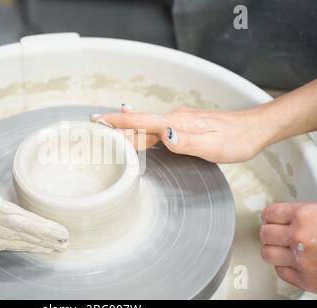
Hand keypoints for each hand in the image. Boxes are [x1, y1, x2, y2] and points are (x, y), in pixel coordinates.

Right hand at [91, 104, 272, 162]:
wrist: (255, 128)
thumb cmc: (237, 139)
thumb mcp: (214, 146)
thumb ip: (186, 141)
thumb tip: (162, 136)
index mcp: (178, 124)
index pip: (142, 121)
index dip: (118, 122)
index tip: (97, 121)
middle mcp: (174, 119)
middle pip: (138, 122)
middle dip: (114, 124)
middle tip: (92, 125)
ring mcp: (178, 121)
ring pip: (145, 124)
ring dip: (125, 127)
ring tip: (105, 129)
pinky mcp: (183, 125)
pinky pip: (155, 127)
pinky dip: (140, 129)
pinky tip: (135, 130)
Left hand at [260, 202, 316, 292]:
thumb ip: (307, 214)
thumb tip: (288, 215)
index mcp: (305, 216)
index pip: (270, 213)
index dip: (271, 215)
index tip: (271, 217)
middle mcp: (299, 237)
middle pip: (265, 233)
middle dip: (270, 232)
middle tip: (276, 232)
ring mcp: (301, 260)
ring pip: (268, 253)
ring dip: (274, 250)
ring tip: (282, 247)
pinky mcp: (306, 281)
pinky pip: (281, 272)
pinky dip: (285, 267)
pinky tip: (293, 262)